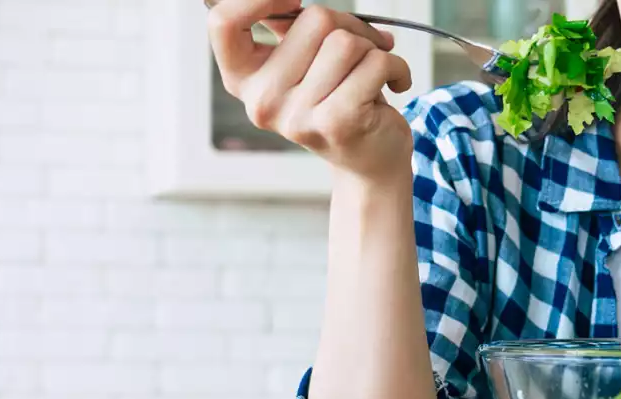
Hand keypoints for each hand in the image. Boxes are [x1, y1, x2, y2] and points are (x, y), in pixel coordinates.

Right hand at [208, 0, 415, 185]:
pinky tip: (394, 83)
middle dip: (349, 24)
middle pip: (313, 19)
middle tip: (361, 46)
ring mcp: (296, 116)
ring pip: (347, 42)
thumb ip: (290, 27)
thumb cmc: (338, 99)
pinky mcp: (336, 123)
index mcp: (245, 79)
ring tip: (372, 71)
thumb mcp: (303, 62)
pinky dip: (397, 67)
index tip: (293, 1)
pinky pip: (375, 63)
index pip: (223, 23)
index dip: (258, 0)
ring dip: (374, 48)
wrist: (368, 160)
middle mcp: (262, 100)